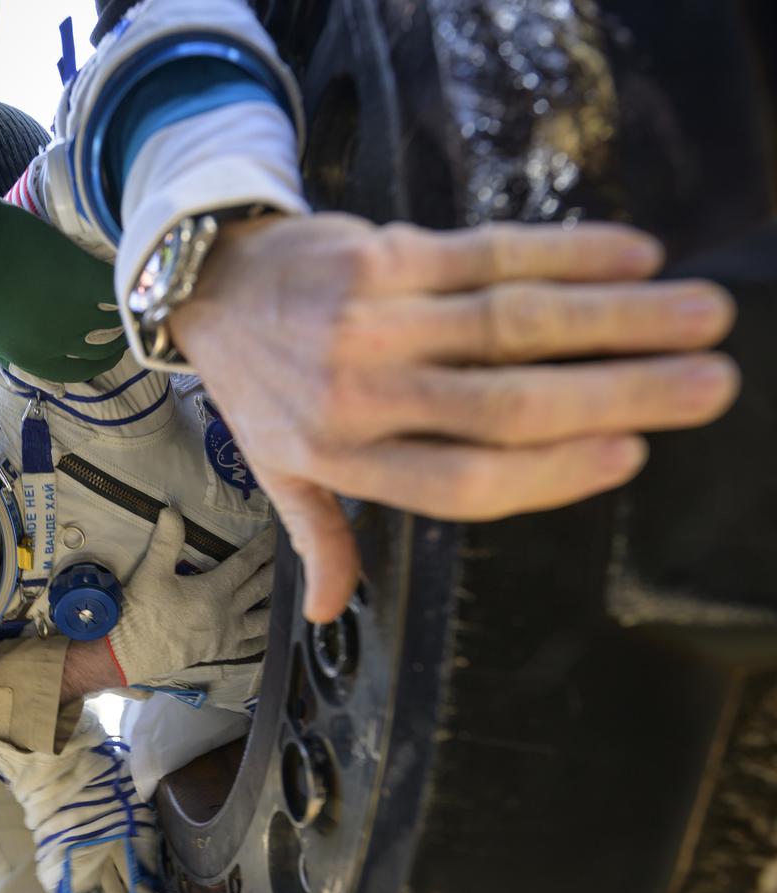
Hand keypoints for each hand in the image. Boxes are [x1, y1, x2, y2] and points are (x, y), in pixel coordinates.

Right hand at [106, 509, 272, 686]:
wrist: (131, 652)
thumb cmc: (142, 612)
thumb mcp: (152, 572)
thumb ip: (166, 540)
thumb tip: (171, 510)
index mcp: (214, 590)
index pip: (247, 563)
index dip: (264, 547)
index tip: (278, 535)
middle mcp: (228, 613)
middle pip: (261, 588)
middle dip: (277, 571)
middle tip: (295, 558)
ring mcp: (227, 635)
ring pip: (263, 619)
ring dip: (277, 605)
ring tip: (289, 595)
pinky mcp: (221, 652)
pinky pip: (250, 647)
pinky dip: (264, 640)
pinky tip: (271, 634)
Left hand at [170, 214, 739, 621]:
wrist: (209, 279)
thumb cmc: (258, 385)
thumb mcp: (275, 469)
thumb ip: (320, 535)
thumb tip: (334, 614)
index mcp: (343, 458)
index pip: (462, 481)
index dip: (552, 474)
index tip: (630, 457)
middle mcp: (360, 392)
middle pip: (506, 404)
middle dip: (620, 394)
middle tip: (710, 386)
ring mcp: (372, 318)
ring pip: (511, 323)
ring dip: (617, 318)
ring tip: (701, 316)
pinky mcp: (382, 253)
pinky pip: (487, 253)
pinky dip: (566, 252)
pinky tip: (634, 255)